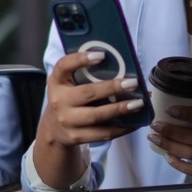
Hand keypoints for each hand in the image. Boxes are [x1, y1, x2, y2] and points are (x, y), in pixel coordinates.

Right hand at [33, 50, 147, 188]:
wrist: (54, 129)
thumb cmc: (68, 100)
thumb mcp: (68, 84)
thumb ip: (85, 74)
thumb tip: (123, 67)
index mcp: (57, 82)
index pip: (63, 66)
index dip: (80, 59)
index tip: (101, 55)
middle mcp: (59, 101)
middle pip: (87, 93)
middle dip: (112, 88)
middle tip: (133, 83)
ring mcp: (67, 121)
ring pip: (97, 116)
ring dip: (120, 109)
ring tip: (138, 103)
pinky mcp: (76, 136)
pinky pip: (102, 133)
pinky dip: (121, 128)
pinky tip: (135, 122)